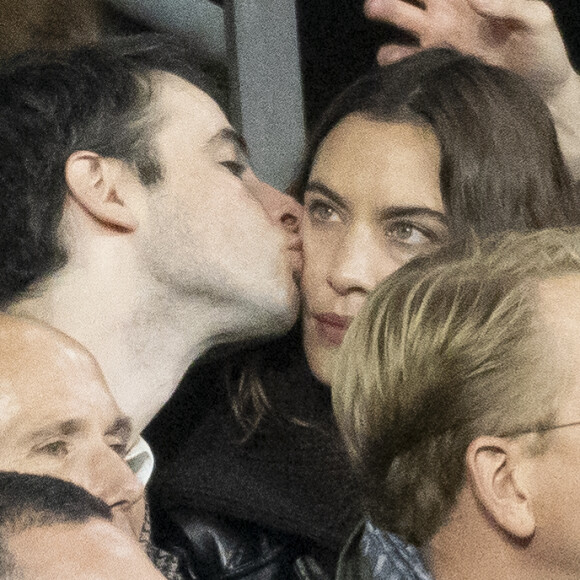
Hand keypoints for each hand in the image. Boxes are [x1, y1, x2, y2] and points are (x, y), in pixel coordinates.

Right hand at [364, 0, 574, 98]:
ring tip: (376, 13)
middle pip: (418, 0)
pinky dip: (396, 60)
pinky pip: (411, 63)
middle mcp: (453, 19)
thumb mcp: (537, 21)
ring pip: (408, 26)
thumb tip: (474, 0)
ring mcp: (443, 45)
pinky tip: (387, 58)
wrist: (539, 94)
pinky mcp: (439, 70)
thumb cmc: (544, 53)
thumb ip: (511, 5)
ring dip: (391, 19)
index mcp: (473, 0)